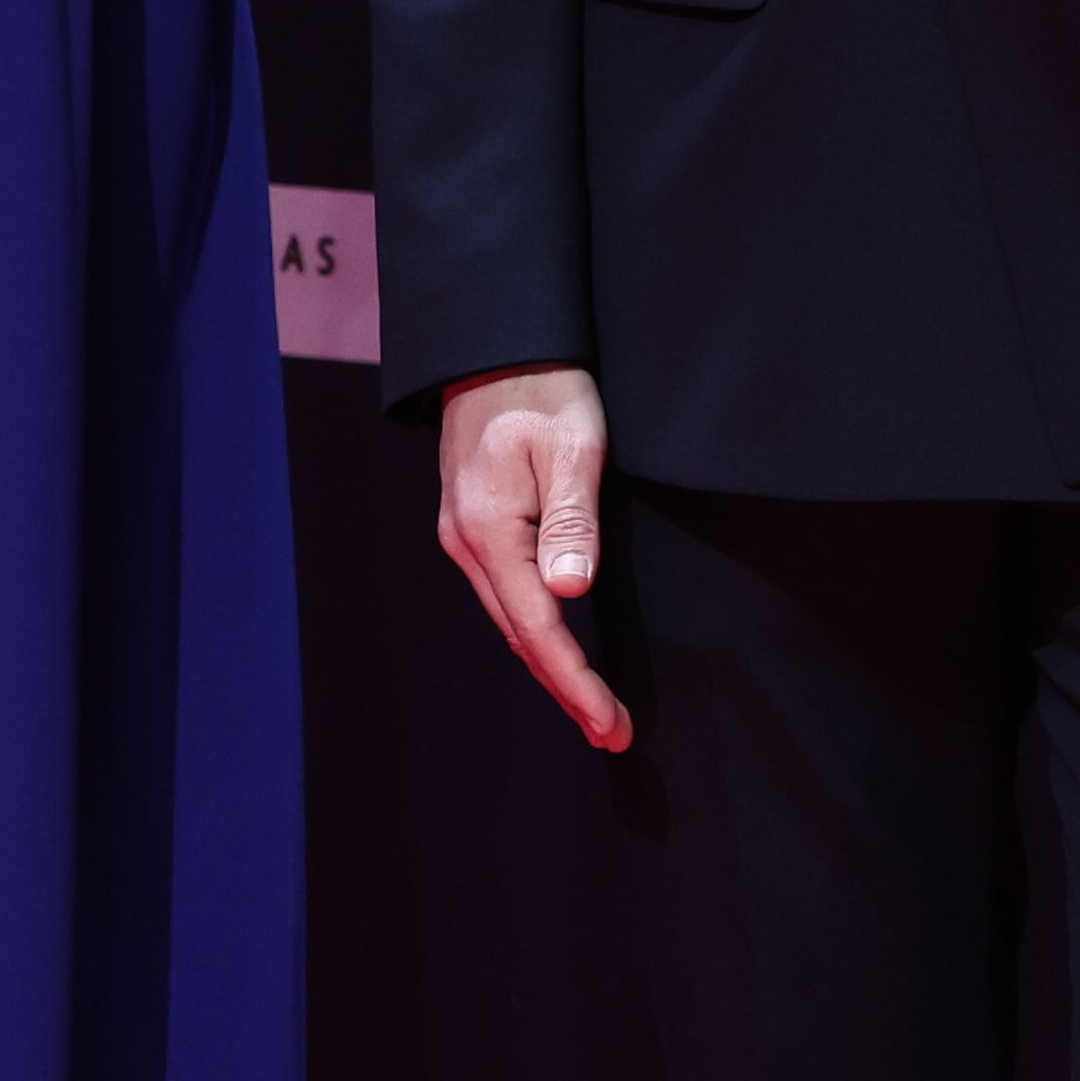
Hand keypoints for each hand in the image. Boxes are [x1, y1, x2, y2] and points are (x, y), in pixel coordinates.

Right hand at [436, 362, 630, 751]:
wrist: (496, 348)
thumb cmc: (543, 389)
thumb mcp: (571, 446)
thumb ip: (572, 519)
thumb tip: (571, 592)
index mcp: (488, 531)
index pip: (538, 629)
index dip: (576, 682)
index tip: (610, 722)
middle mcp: (467, 544)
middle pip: (520, 636)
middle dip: (567, 689)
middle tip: (613, 732)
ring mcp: (466, 537)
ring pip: (511, 619)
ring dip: (552, 665)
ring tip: (594, 707)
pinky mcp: (477, 526)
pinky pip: (508, 594)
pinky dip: (537, 631)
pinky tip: (560, 648)